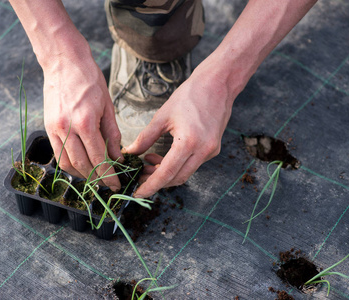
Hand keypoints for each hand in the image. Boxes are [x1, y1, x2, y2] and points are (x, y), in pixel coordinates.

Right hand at [43, 49, 122, 190]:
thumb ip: (112, 134)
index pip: (98, 159)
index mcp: (86, 122)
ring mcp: (54, 128)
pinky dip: (68, 163)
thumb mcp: (108, 106)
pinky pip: (57, 153)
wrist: (64, 62)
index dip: (108, 176)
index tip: (116, 185)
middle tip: (108, 183)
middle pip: (82, 165)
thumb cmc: (89, 80)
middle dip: (96, 179)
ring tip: (94, 177)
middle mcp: (67, 128)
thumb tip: (117, 157)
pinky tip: (80, 165)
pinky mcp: (47, 127)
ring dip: (81, 174)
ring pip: (66, 163)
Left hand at [124, 64, 233, 197]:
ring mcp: (211, 151)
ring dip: (166, 172)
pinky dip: (177, 164)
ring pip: (185, 173)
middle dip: (156, 180)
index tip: (137, 193)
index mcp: (188, 142)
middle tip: (140, 174)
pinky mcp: (213, 149)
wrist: (217, 84)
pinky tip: (164, 154)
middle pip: (177, 178)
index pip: (167, 173)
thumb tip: (130, 153)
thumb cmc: (189, 95)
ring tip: (148, 160)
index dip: (151, 185)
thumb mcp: (162, 116)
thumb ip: (145, 138)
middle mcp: (203, 151)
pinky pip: (192, 164)